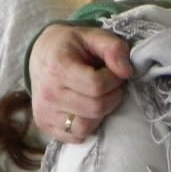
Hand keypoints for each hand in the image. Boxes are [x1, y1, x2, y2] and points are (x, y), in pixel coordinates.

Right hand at [29, 25, 132, 142]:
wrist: (43, 53)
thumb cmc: (72, 45)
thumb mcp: (94, 35)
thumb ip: (114, 48)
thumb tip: (127, 71)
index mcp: (58, 69)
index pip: (97, 86)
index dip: (114, 79)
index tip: (115, 71)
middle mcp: (48, 94)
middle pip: (95, 108)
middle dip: (113, 95)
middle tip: (112, 84)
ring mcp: (44, 113)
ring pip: (86, 126)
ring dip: (102, 112)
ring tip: (101, 96)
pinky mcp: (45, 126)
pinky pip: (75, 136)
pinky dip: (89, 125)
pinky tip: (89, 107)